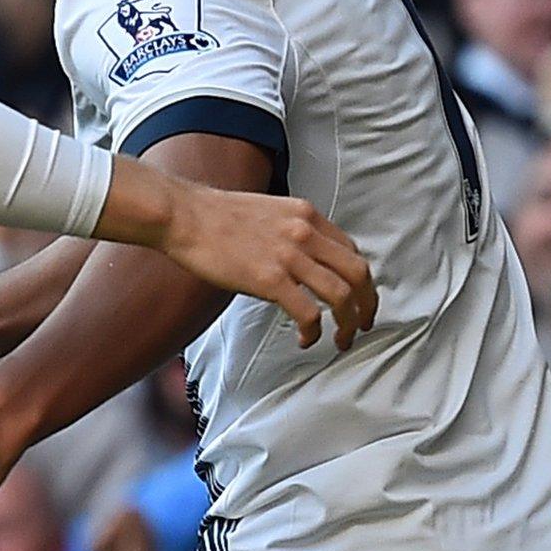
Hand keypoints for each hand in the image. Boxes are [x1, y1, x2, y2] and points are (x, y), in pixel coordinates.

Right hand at [157, 185, 376, 349]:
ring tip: (339, 339)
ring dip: (347, 323)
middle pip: (358, 274)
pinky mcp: (269, 280)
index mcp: (306, 214)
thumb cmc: (213, 216)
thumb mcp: (268, 211)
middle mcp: (305, 233)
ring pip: (342, 296)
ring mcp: (289, 256)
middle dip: (366, 304)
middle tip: (361, 324)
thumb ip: (291, 230)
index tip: (356, 298)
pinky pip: (309, 313)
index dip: (360, 280)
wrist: (183, 215)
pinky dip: (314, 332)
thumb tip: (301, 260)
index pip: (351, 250)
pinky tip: (304, 339)